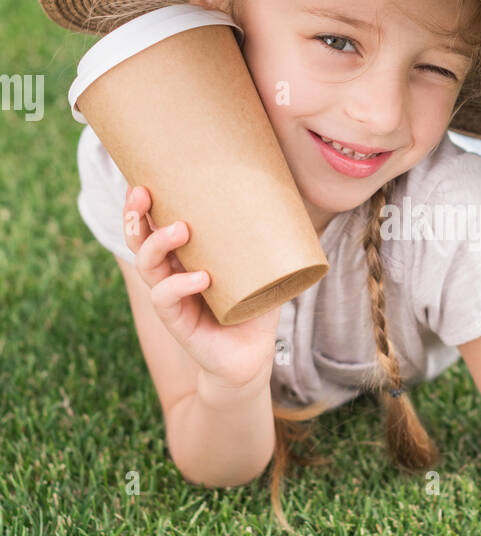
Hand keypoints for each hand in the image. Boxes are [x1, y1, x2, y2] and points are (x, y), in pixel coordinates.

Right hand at [123, 184, 281, 389]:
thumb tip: (291, 199)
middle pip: (139, 239)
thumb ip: (269, 241)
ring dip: (158, 243)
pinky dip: (180, 285)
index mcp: (184, 256)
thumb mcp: (262, 269)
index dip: (142, 204)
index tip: (142, 180)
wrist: (252, 356)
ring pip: (147, 265)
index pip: (153, 224)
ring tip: (181, 230)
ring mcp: (171, 297)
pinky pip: (166, 299)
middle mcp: (171, 273)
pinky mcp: (177, 322)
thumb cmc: (254, 308)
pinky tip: (201, 278)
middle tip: (143, 193)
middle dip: (135, 214)